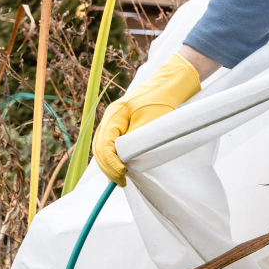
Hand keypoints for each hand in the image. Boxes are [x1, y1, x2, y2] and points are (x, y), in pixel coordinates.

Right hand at [92, 53, 200, 185]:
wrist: (168, 86)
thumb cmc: (162, 102)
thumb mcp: (151, 122)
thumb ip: (136, 140)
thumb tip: (125, 161)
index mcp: (115, 115)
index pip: (104, 144)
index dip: (111, 163)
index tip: (122, 175)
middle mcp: (110, 118)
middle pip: (100, 147)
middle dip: (108, 167)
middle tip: (121, 181)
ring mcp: (114, 121)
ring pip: (103, 147)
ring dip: (109, 164)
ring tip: (119, 179)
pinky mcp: (121, 126)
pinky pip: (111, 144)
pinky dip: (113, 158)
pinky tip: (120, 170)